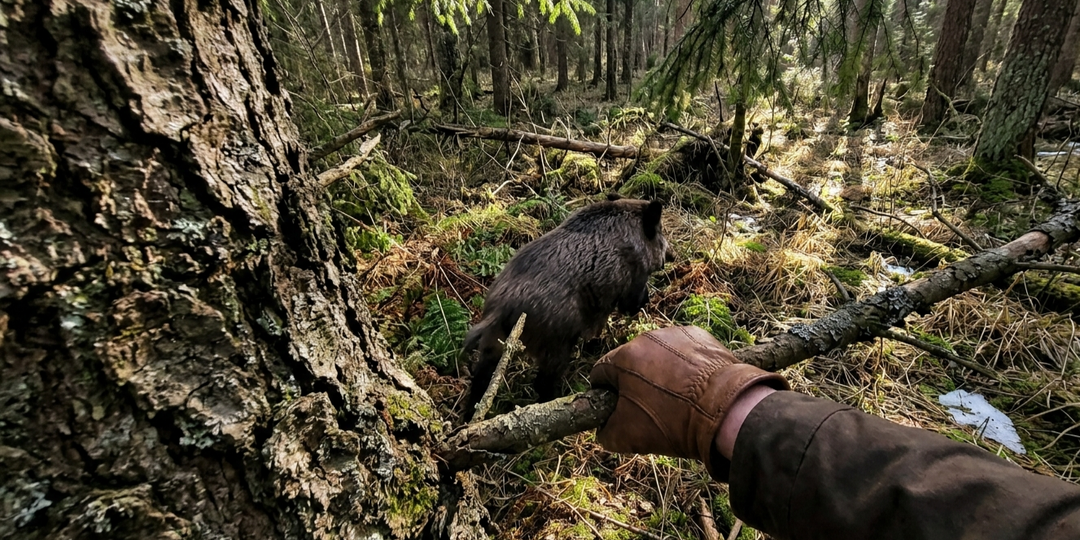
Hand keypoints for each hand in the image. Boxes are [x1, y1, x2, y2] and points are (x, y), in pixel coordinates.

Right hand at [590, 326, 788, 479]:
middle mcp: (646, 338)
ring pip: (658, 355)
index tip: (619, 408)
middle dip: (635, 382)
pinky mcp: (700, 336)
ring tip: (678, 397)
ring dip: (661, 372)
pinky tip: (696, 385)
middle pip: (630, 362)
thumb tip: (602, 427)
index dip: (607, 393)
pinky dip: (685, 365)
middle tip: (652, 406)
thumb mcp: (627, 436)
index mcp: (623, 358)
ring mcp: (674, 334)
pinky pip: (683, 351)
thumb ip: (604, 431)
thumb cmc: (674, 422)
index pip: (600, 373)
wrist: (725, 410)